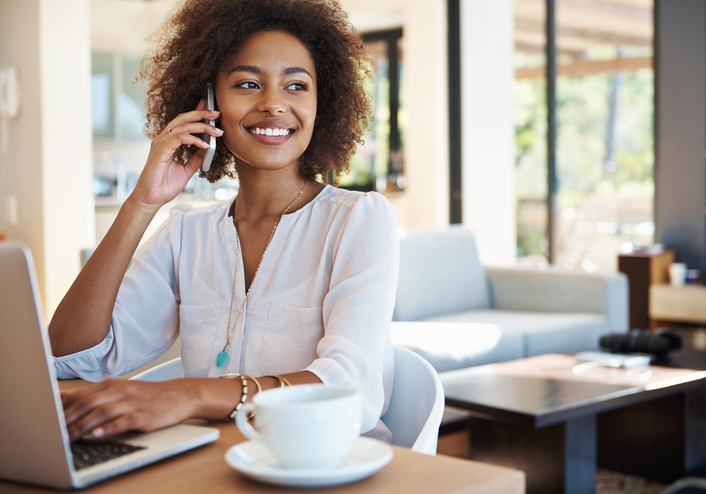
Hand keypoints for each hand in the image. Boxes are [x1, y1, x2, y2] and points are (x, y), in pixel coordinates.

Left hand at [61, 379, 198, 440]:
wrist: (180, 395)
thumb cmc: (148, 396)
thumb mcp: (120, 391)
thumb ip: (92, 394)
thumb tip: (62, 396)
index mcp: (112, 385)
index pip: (81, 395)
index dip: (62, 408)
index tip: (48, 420)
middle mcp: (121, 391)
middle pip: (88, 403)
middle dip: (68, 419)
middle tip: (52, 433)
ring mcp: (133, 403)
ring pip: (102, 413)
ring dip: (83, 426)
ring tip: (69, 438)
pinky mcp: (144, 415)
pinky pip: (124, 421)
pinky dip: (109, 428)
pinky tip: (98, 434)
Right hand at [130, 100, 222, 211]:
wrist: (152, 199)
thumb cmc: (164, 185)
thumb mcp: (186, 170)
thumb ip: (194, 159)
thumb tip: (206, 150)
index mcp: (168, 142)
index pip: (183, 122)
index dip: (196, 113)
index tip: (211, 110)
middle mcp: (163, 139)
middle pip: (183, 118)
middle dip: (201, 113)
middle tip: (217, 113)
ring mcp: (160, 143)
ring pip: (183, 126)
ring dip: (202, 127)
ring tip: (217, 132)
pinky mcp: (160, 150)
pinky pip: (179, 138)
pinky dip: (193, 139)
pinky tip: (204, 145)